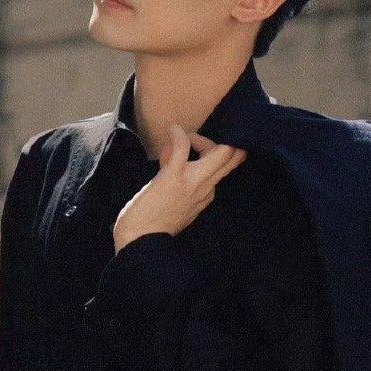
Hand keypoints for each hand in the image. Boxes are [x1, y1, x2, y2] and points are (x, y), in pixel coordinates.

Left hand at [113, 124, 246, 250]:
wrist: (139, 241)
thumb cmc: (153, 225)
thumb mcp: (179, 206)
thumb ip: (185, 186)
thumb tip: (175, 160)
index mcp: (207, 195)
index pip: (228, 166)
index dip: (218, 151)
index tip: (195, 153)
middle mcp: (206, 189)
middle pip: (231, 156)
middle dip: (215, 141)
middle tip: (192, 144)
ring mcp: (191, 182)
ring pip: (218, 151)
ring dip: (198, 138)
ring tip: (177, 143)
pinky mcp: (173, 177)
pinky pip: (183, 148)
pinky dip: (180, 134)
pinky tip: (172, 129)